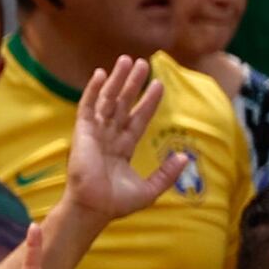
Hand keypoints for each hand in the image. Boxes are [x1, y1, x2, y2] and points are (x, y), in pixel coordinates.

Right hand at [70, 52, 175, 227]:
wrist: (93, 208)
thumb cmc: (116, 203)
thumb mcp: (151, 188)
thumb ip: (168, 172)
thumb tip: (185, 156)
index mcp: (123, 148)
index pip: (138, 119)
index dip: (148, 102)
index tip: (159, 84)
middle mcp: (109, 137)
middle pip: (123, 104)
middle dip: (132, 83)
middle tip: (142, 63)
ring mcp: (95, 133)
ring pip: (108, 100)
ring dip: (116, 80)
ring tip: (126, 60)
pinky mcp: (82, 133)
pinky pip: (87, 107)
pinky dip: (93, 90)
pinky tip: (100, 74)